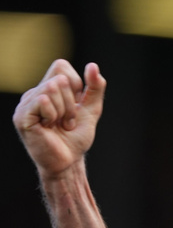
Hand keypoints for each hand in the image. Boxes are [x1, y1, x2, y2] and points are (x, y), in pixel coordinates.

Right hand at [12, 60, 105, 177]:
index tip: (75, 105)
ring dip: (64, 112)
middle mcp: (35, 93)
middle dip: (71, 103)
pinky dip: (54, 115)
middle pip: (60, 79)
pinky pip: (43, 101)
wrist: (69, 161)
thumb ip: (95, 88)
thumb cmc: (76, 137)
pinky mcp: (22, 115)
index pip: (61, 66)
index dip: (75, 84)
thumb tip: (93, 66)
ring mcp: (26, 103)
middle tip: (67, 121)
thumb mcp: (91, 109)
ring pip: (52, 89)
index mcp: (48, 88)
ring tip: (59, 125)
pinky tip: (49, 127)